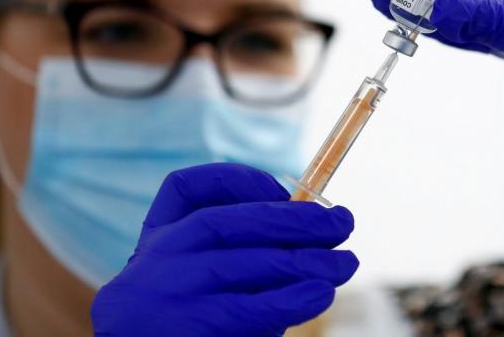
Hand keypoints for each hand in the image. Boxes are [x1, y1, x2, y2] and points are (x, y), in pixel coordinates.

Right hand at [91, 163, 357, 336]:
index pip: (185, 187)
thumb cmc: (182, 321)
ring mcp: (170, 290)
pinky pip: (246, 307)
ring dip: (306, 260)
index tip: (284, 192)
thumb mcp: (193, 276)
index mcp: (158, 237)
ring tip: (346, 263)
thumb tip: (307, 230)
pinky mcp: (188, 325)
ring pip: (246, 262)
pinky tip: (320, 294)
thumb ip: (234, 249)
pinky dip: (290, 298)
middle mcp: (158, 256)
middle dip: (295, 219)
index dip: (241, 181)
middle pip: (229, 222)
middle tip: (343, 222)